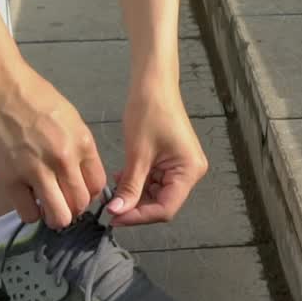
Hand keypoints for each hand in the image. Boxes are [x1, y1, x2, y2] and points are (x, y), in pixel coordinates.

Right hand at [0, 61, 106, 228]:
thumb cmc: (32, 95)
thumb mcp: (69, 117)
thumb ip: (77, 145)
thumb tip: (80, 170)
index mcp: (82, 143)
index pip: (97, 185)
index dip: (89, 194)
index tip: (78, 193)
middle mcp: (64, 160)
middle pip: (80, 203)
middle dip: (73, 209)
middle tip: (62, 204)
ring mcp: (37, 171)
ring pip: (59, 216)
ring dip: (55, 217)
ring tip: (46, 208)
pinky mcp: (10, 179)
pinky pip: (28, 213)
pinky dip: (30, 214)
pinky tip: (26, 202)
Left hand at [107, 77, 207, 225]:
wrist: (153, 84)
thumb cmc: (149, 112)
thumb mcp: (137, 154)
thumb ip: (130, 186)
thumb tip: (117, 212)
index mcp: (189, 171)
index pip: (166, 208)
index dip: (140, 216)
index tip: (115, 217)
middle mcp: (191, 172)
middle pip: (163, 203)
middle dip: (136, 206)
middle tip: (111, 207)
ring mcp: (182, 167)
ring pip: (157, 193)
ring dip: (135, 194)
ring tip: (114, 191)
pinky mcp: (172, 161)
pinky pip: (155, 181)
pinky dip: (138, 183)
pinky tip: (122, 178)